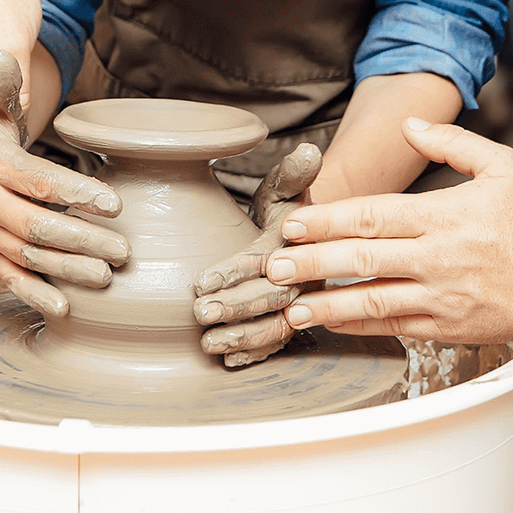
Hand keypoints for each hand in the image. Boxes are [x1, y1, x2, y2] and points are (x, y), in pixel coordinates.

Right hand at [0, 51, 128, 318]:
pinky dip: (37, 295)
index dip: (79, 194)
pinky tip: (65, 308)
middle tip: (124, 250)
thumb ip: (3, 84)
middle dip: (84, 241)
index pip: (42, 183)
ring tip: (108, 277)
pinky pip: (11, 279)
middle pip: (40, 228)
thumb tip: (4, 55)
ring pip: (30, 257)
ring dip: (69, 270)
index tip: (116, 203)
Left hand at [192, 142, 323, 366]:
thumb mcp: (288, 189)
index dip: (233, 271)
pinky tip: (229, 362)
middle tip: (198, 314)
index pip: (264, 259)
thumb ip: (294, 173)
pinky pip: (280, 342)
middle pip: (271, 297)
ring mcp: (303, 303)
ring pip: (276, 326)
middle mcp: (305, 277)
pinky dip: (256, 354)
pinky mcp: (296, 323)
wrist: (314, 238)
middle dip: (235, 307)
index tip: (200, 281)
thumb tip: (307, 151)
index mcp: (299, 244)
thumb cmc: (290, 212)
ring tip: (207, 344)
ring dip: (242, 337)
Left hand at [259, 118, 512, 345]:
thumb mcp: (502, 164)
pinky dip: (357, 325)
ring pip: (371, 300)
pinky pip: (393, 326)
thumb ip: (452, 142)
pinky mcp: (447, 327)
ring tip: (288, 305)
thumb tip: (410, 124)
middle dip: (310, 262)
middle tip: (271, 266)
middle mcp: (437, 258)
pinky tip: (331, 321)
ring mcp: (440, 297)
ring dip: (325, 302)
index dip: (327, 220)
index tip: (293, 224)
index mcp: (445, 215)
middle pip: (361, 259)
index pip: (373, 215)